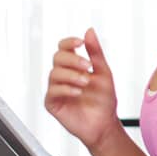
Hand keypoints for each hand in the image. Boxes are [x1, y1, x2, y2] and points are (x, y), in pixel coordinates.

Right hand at [44, 28, 119, 149]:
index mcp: (73, 66)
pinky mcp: (52, 103)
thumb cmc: (104, 101)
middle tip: (88, 67)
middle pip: (57, 58)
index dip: (69, 42)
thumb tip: (89, 31)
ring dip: (72, 75)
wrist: (104, 124)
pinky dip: (66, 89)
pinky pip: (52, 91)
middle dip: (73, 60)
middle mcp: (62, 75)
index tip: (80, 42)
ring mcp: (56, 89)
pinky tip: (78, 92)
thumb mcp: (103, 72)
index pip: (64, 47)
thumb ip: (95, 52)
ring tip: (86, 82)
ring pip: (54, 73)